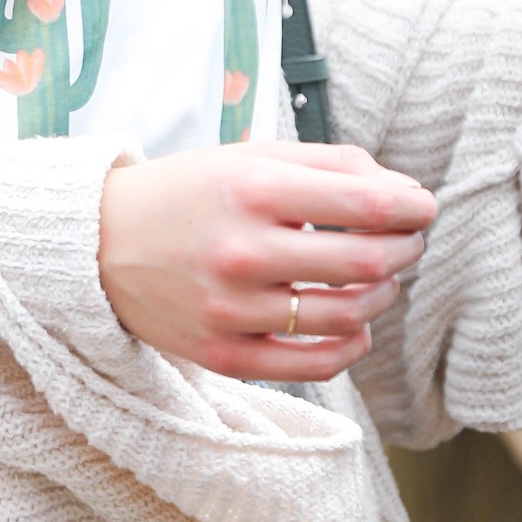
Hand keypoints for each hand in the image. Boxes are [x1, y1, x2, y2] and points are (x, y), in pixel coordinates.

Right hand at [98, 142, 436, 382]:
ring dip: (383, 295)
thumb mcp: (251, 158)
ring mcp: (231, 309)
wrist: (98, 244)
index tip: (422, 208)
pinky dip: (351, 345)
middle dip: (406, 249)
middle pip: (367, 260)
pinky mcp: (223, 353)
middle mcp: (241, 250)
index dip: (413, 207)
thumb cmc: (189, 194)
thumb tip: (404, 192)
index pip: (367, 202)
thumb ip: (330, 165)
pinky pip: (314, 364)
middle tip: (408, 241)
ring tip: (380, 280)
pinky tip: (355, 325)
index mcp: (252, 189)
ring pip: (347, 314)